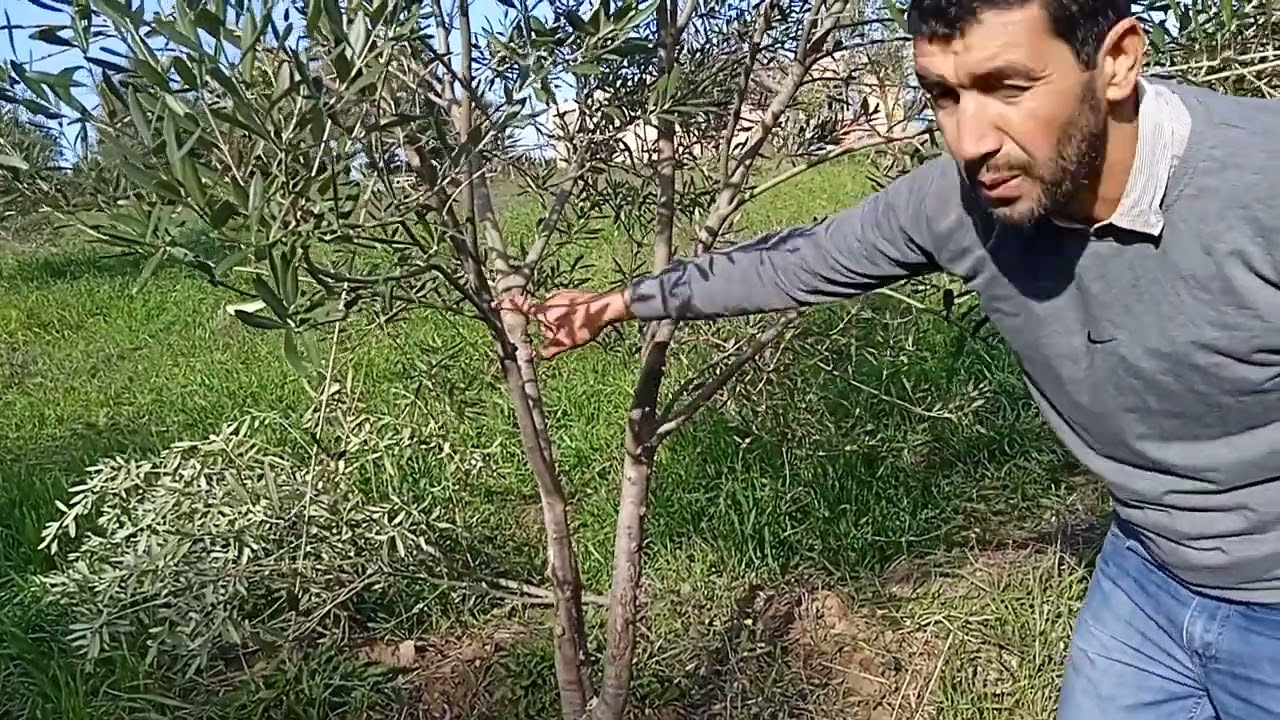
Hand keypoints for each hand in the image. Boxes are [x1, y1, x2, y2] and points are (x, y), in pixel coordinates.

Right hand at [496, 288, 632, 358]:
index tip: (493, 304)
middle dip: (547, 327)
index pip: (521, 308)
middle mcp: (550, 299)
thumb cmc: (585, 325)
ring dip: (558, 321)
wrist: (607, 307)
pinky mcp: (571, 293)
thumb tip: (538, 355)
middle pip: (540, 316)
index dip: (507, 306)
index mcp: (544, 311)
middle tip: (563, 335)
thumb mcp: (566, 343)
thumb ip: (549, 349)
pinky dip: (567, 314)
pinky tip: (579, 321)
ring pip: (552, 312)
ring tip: (576, 328)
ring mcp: (561, 294)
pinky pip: (563, 306)